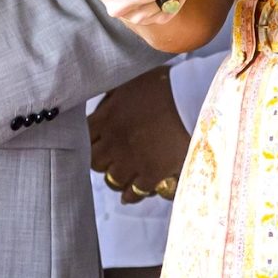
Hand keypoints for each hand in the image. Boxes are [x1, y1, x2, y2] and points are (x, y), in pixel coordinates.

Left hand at [89, 68, 191, 201]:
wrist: (193, 98)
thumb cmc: (164, 85)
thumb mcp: (131, 81)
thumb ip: (114, 94)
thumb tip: (105, 98)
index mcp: (106, 118)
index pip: (84, 136)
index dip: (90, 139)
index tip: (98, 140)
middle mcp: (114, 142)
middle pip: (95, 161)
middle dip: (101, 160)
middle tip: (110, 158)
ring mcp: (132, 160)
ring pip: (112, 179)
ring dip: (115, 177)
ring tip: (121, 176)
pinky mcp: (151, 173)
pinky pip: (134, 192)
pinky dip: (131, 195)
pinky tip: (130, 195)